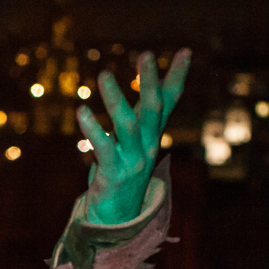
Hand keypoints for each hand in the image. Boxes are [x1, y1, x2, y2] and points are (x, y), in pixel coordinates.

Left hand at [78, 49, 189, 225]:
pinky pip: (104, 149)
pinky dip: (93, 129)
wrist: (117, 218)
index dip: (177, 77)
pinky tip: (81, 111)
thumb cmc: (122, 172)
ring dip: (115, 99)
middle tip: (146, 54)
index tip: (186, 50)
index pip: (169, 101)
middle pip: (153, 109)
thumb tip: (150, 90)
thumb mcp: (134, 142)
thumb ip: (140, 116)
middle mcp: (148, 145)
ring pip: (128, 125)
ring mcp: (134, 160)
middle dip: (150, 81)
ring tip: (103, 75)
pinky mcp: (115, 174)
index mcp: (153, 135)